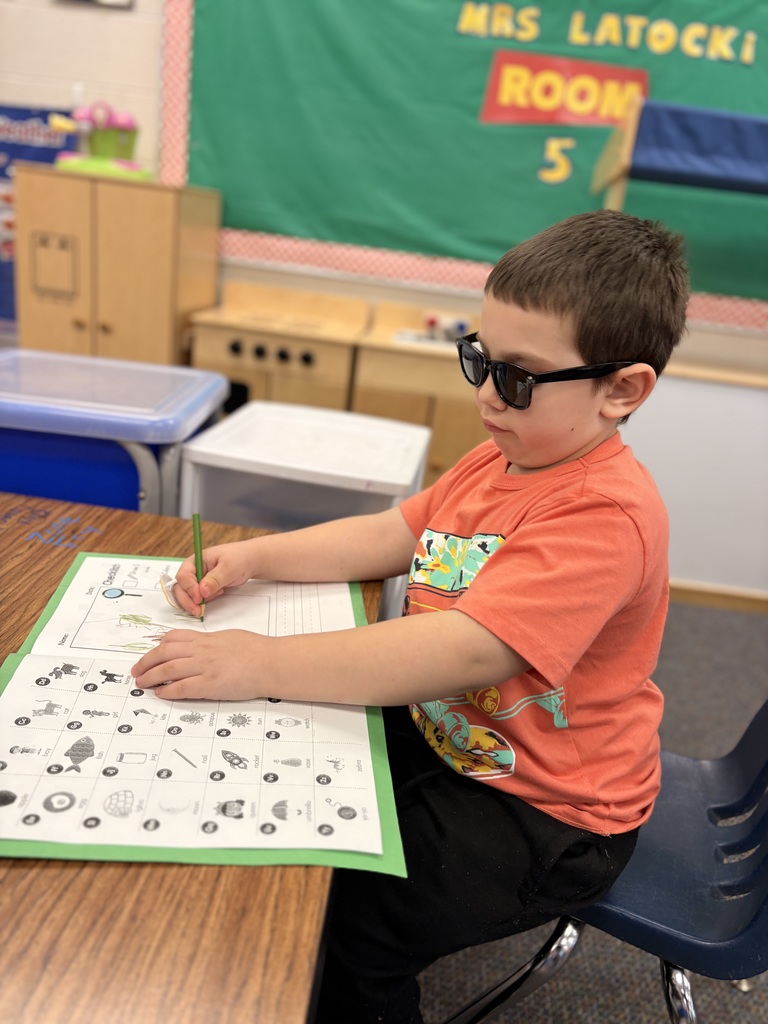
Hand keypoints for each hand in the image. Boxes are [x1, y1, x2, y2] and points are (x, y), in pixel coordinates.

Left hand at [131, 628, 266, 700]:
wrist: (270, 662)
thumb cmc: (256, 650)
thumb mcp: (229, 638)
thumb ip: (211, 643)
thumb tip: (200, 649)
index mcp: (206, 638)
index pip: (173, 638)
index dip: (157, 646)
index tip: (150, 654)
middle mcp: (202, 651)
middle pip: (164, 653)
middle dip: (146, 663)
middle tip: (137, 672)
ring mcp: (205, 667)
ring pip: (168, 670)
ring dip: (151, 677)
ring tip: (142, 684)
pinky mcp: (210, 684)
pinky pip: (183, 687)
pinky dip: (168, 691)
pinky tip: (161, 694)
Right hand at [172, 540, 259, 617]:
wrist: (250, 561)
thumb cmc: (240, 558)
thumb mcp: (229, 567)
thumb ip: (215, 579)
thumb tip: (202, 590)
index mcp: (196, 560)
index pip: (183, 576)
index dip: (189, 588)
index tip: (199, 598)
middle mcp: (194, 570)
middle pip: (180, 588)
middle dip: (188, 600)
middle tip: (198, 611)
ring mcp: (198, 580)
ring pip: (187, 595)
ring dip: (196, 602)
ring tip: (217, 594)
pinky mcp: (204, 588)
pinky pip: (198, 598)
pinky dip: (204, 601)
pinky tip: (219, 594)